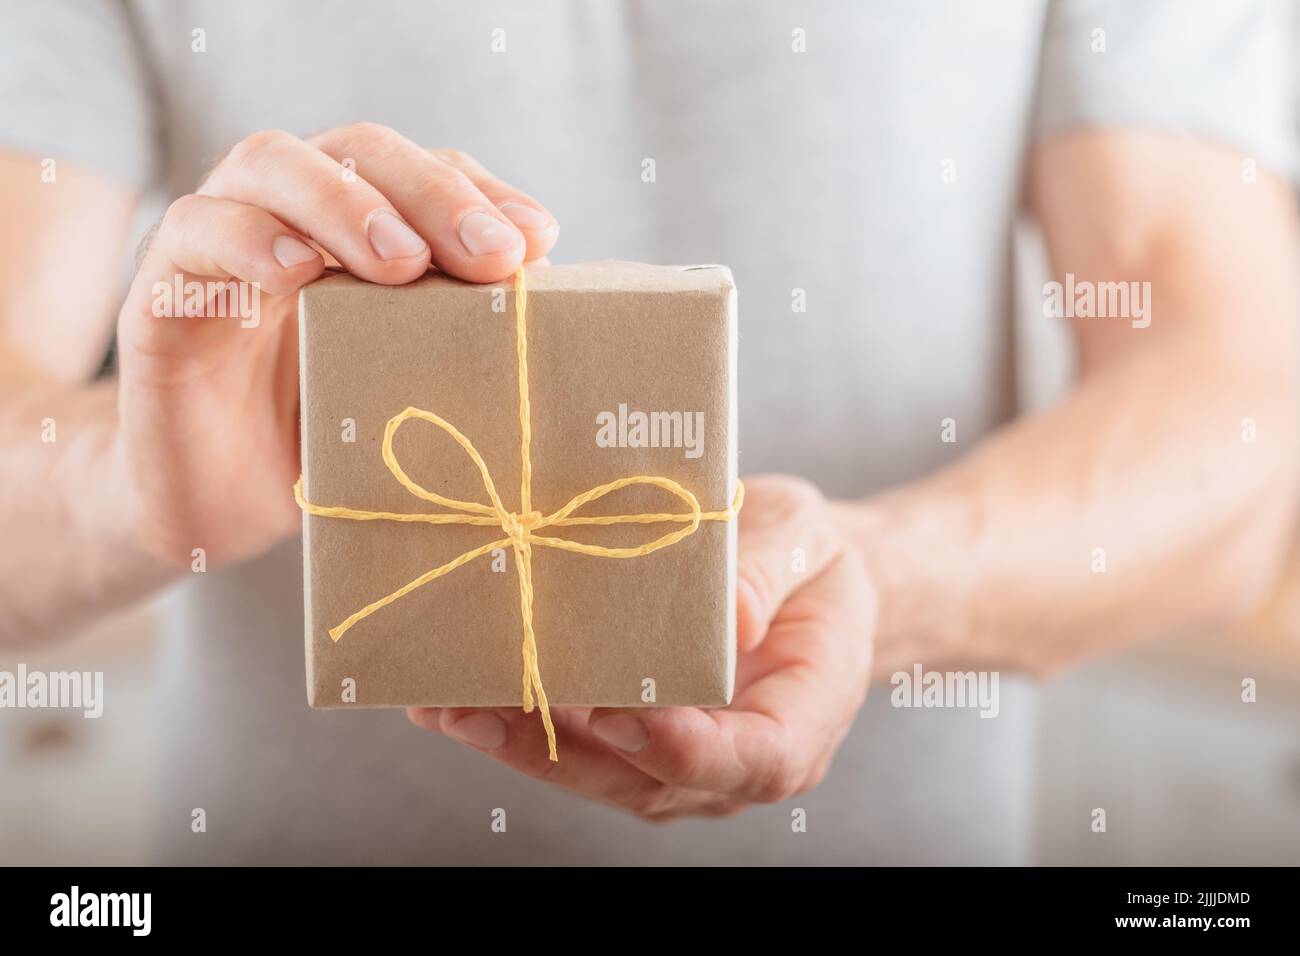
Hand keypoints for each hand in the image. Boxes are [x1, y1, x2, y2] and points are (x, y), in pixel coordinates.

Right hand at [113, 124, 557, 567]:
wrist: (214, 505)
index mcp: (358, 231)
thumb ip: (459, 344)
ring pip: (272, 165)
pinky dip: (248, 240)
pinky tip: (297, 273)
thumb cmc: (323, 444)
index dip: (481, 194)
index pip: (424, 174)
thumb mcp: (409, 393)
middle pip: (360, 153)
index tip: (538, 242)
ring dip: (345, 204)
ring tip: (402, 261)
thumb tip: (549, 314)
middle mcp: (292, 215)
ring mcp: (223, 240)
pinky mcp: (164, 289)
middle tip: (489, 254)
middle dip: (432, 194)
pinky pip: (195, 232)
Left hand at [408, 474, 876, 819]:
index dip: (683, 746)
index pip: (749, 760)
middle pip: (645, 778)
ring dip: (517, 741)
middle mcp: (732, 761)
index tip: (621, 713)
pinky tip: (454, 693)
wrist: (803, 582)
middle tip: (481, 709)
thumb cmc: (813, 561)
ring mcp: (676, 759)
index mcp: (798, 721)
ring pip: (594, 769)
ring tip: (445, 701)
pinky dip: (515, 722)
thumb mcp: (807, 538)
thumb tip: (733, 614)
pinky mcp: (630, 740)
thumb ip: (770, 571)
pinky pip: (573, 744)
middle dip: (556, 751)